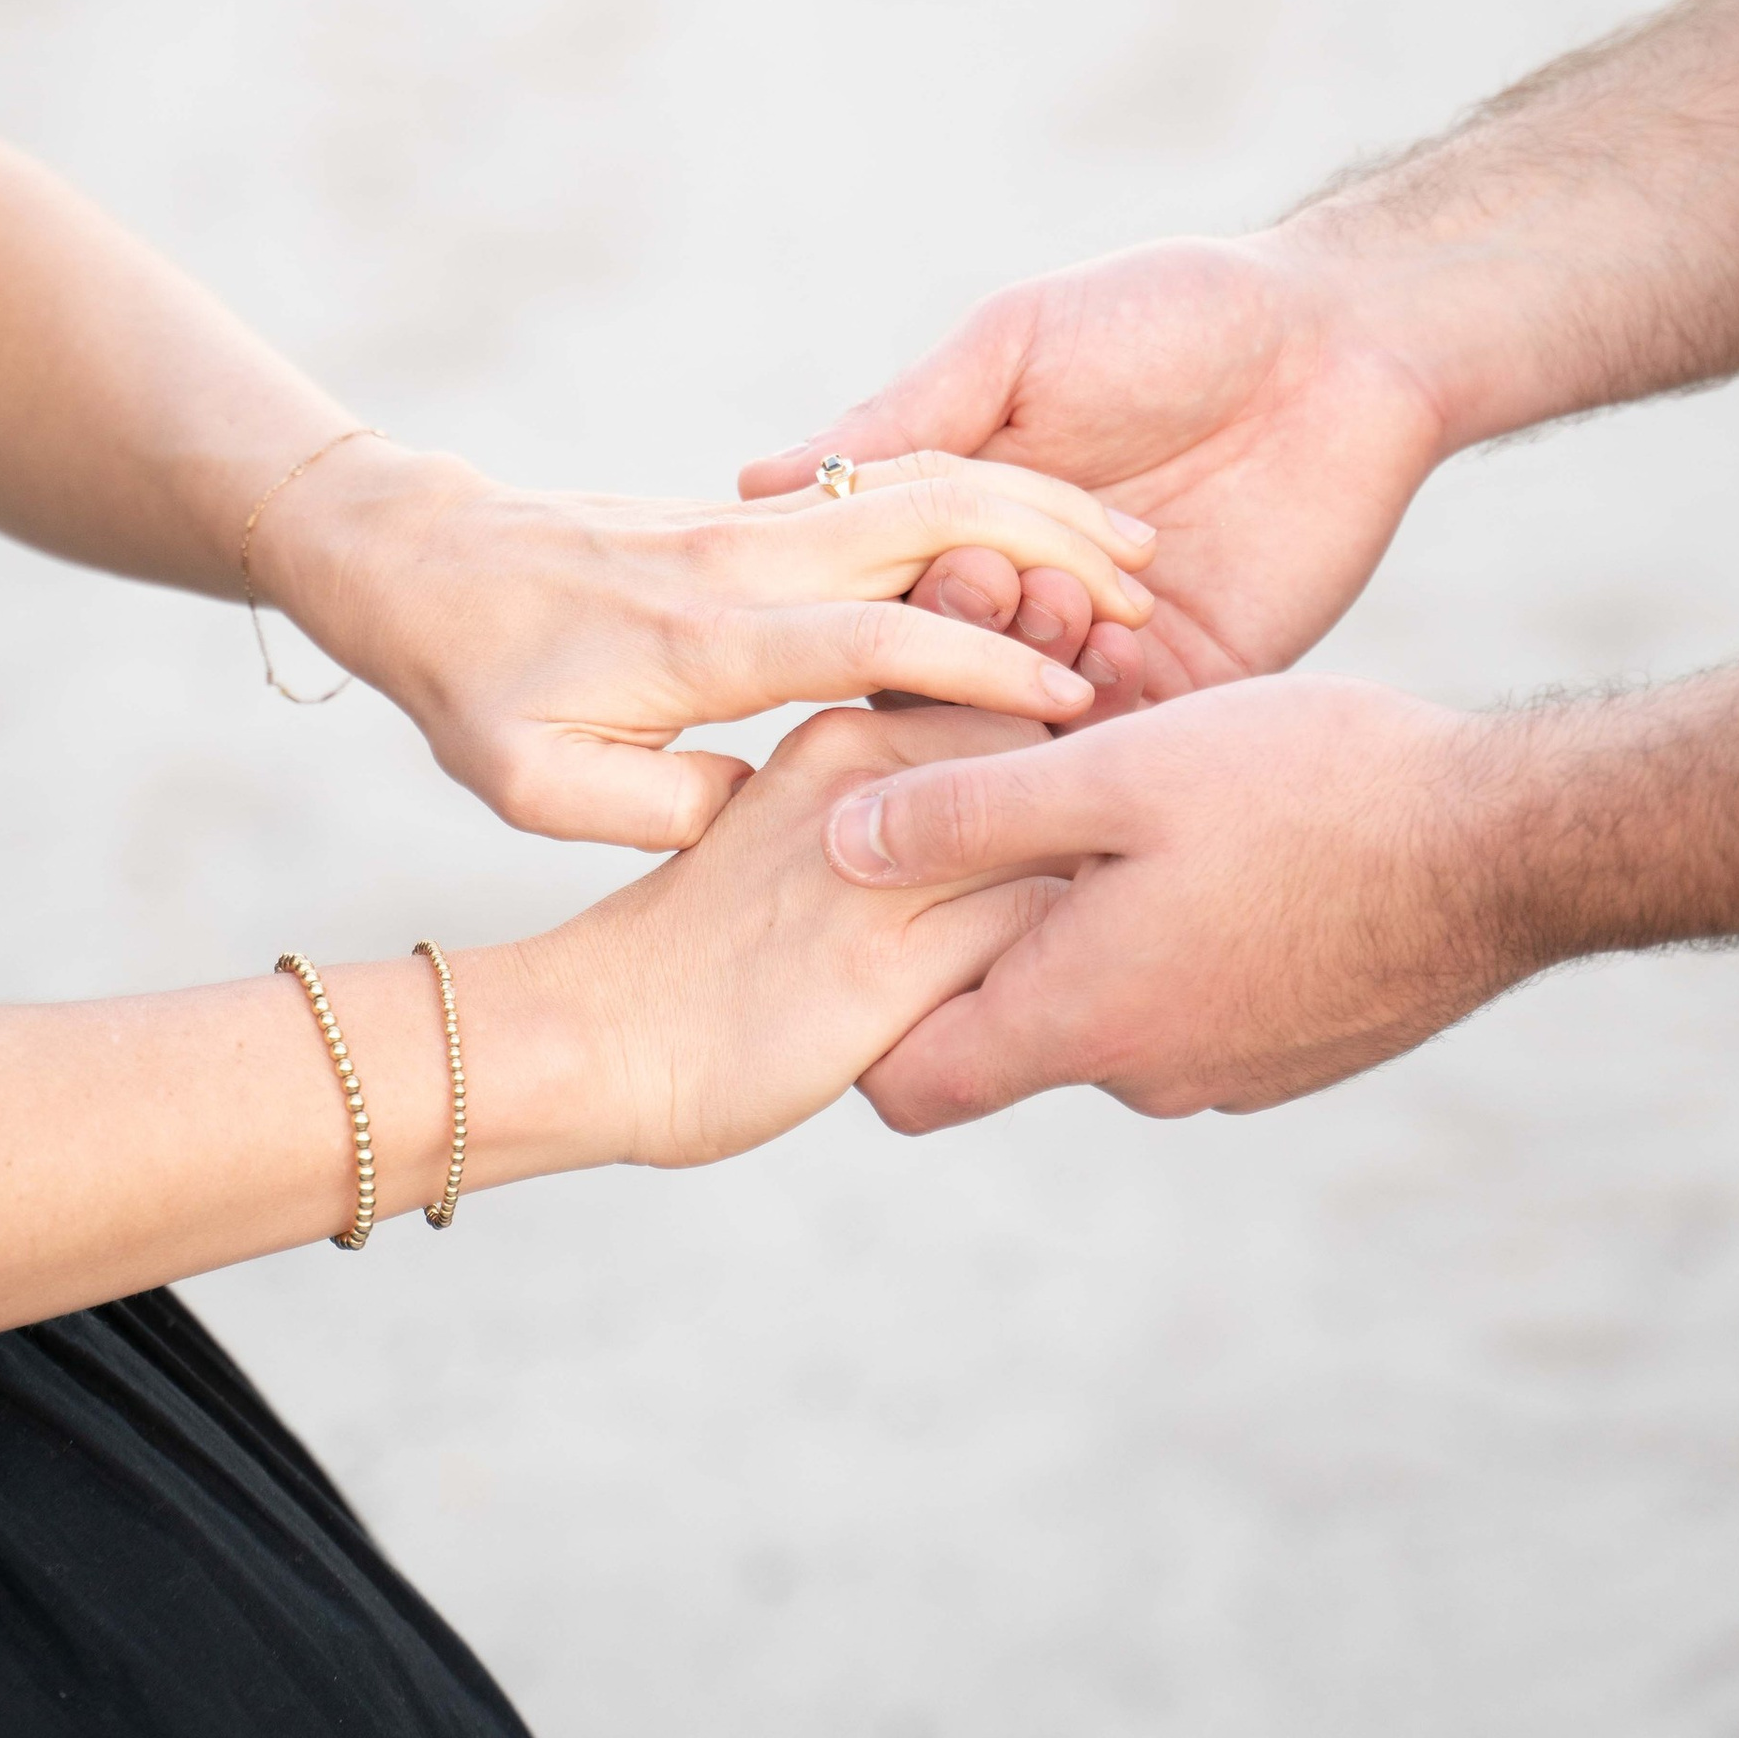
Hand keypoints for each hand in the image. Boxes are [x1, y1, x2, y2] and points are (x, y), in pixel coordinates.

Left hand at [253, 438, 1156, 847]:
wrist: (414, 557)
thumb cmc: (470, 686)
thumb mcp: (529, 781)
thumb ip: (650, 808)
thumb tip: (761, 813)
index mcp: (706, 637)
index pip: (876, 639)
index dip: (980, 670)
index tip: (1072, 707)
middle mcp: (744, 562)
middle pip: (927, 526)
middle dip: (1046, 557)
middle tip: (1148, 604)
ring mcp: (753, 524)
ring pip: (921, 486)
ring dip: (1033, 509)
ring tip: (1133, 554)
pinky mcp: (754, 512)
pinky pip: (888, 487)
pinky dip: (984, 493)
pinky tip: (1054, 525)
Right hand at [513, 705, 1064, 1167]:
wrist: (600, 1037)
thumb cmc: (714, 946)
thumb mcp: (802, 829)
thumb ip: (900, 803)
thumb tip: (1033, 821)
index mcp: (844, 736)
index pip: (1016, 701)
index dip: (1088, 742)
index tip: (1116, 797)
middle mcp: (864, 783)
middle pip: (1059, 757)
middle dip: (1112, 806)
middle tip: (1137, 867)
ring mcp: (875, 871)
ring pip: (1062, 837)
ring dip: (1107, 883)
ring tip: (1117, 935)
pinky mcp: (884, 966)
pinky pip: (1035, 934)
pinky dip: (1075, 956)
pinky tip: (1074, 993)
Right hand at [736, 235, 1447, 716]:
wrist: (1345, 337)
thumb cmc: (1174, 314)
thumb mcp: (1017, 346)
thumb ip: (904, 422)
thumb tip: (752, 480)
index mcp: (968, 518)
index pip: (882, 589)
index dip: (871, 592)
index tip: (876, 568)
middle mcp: (1029, 594)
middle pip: (947, 666)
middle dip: (956, 634)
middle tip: (985, 585)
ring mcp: (1114, 647)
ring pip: (1028, 713)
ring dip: (1027, 674)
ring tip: (1055, 618)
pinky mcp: (1202, 681)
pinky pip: (1132, 734)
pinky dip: (1108, 710)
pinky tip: (1114, 666)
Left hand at [814, 674, 1530, 1125]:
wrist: (1511, 846)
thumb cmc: (1312, 790)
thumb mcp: (1116, 771)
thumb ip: (964, 812)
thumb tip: (836, 845)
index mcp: (1083, 1020)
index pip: (909, 1087)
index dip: (869, 1010)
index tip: (877, 907)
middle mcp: (1149, 1075)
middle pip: (1007, 1033)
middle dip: (986, 933)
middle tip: (1008, 803)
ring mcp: (1231, 1070)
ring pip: (1108, 1003)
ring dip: (1092, 920)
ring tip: (1123, 801)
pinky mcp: (1299, 1047)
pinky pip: (1193, 997)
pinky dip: (1176, 931)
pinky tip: (1218, 834)